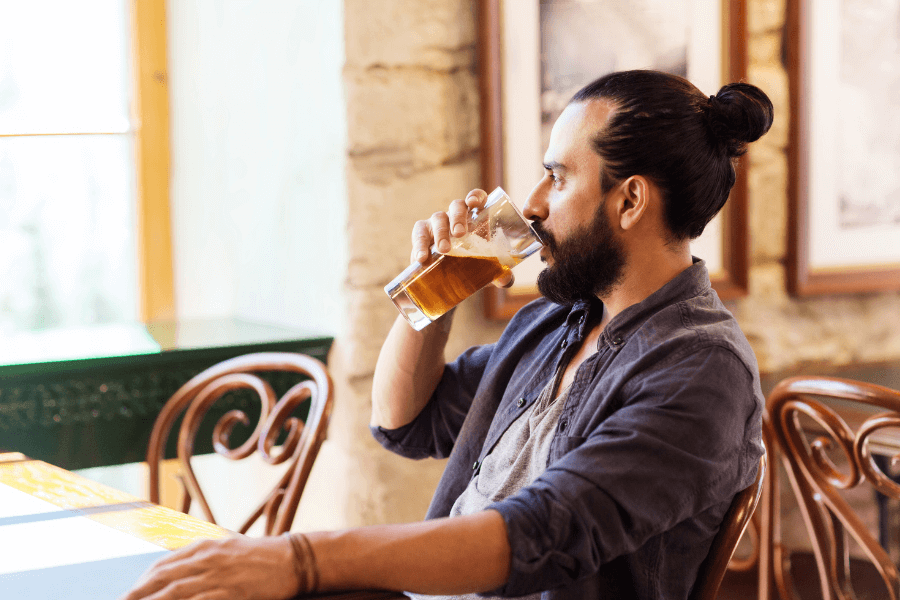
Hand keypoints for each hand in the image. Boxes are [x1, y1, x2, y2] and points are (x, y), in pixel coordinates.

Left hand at [120, 535, 300, 599]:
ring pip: (173, 594)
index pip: (163, 565)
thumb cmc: (260, 556)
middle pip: (161, 579)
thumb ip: (202, 556)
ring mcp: (216, 576)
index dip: (142, 581)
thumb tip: (175, 568)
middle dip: (136, 595)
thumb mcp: (227, 547)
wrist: (292, 559)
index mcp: (204, 546)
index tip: (128, 594)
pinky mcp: (229, 592)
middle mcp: (206, 559)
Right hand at [410, 189, 513, 287]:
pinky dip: (419, 244)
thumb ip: (499, 276)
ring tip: (444, 249)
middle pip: (456, 206)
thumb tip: (505, 280)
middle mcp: (455, 217)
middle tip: (460, 234)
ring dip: (441, 232)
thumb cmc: (470, 268)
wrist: (446, 282)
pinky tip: (422, 257)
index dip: (475, 196)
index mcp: (474, 219)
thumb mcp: (487, 273)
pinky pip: (419, 233)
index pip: (476, 199)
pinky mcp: (422, 235)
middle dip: (458, 217)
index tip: (474, 204)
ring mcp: (437, 223)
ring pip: (438, 218)